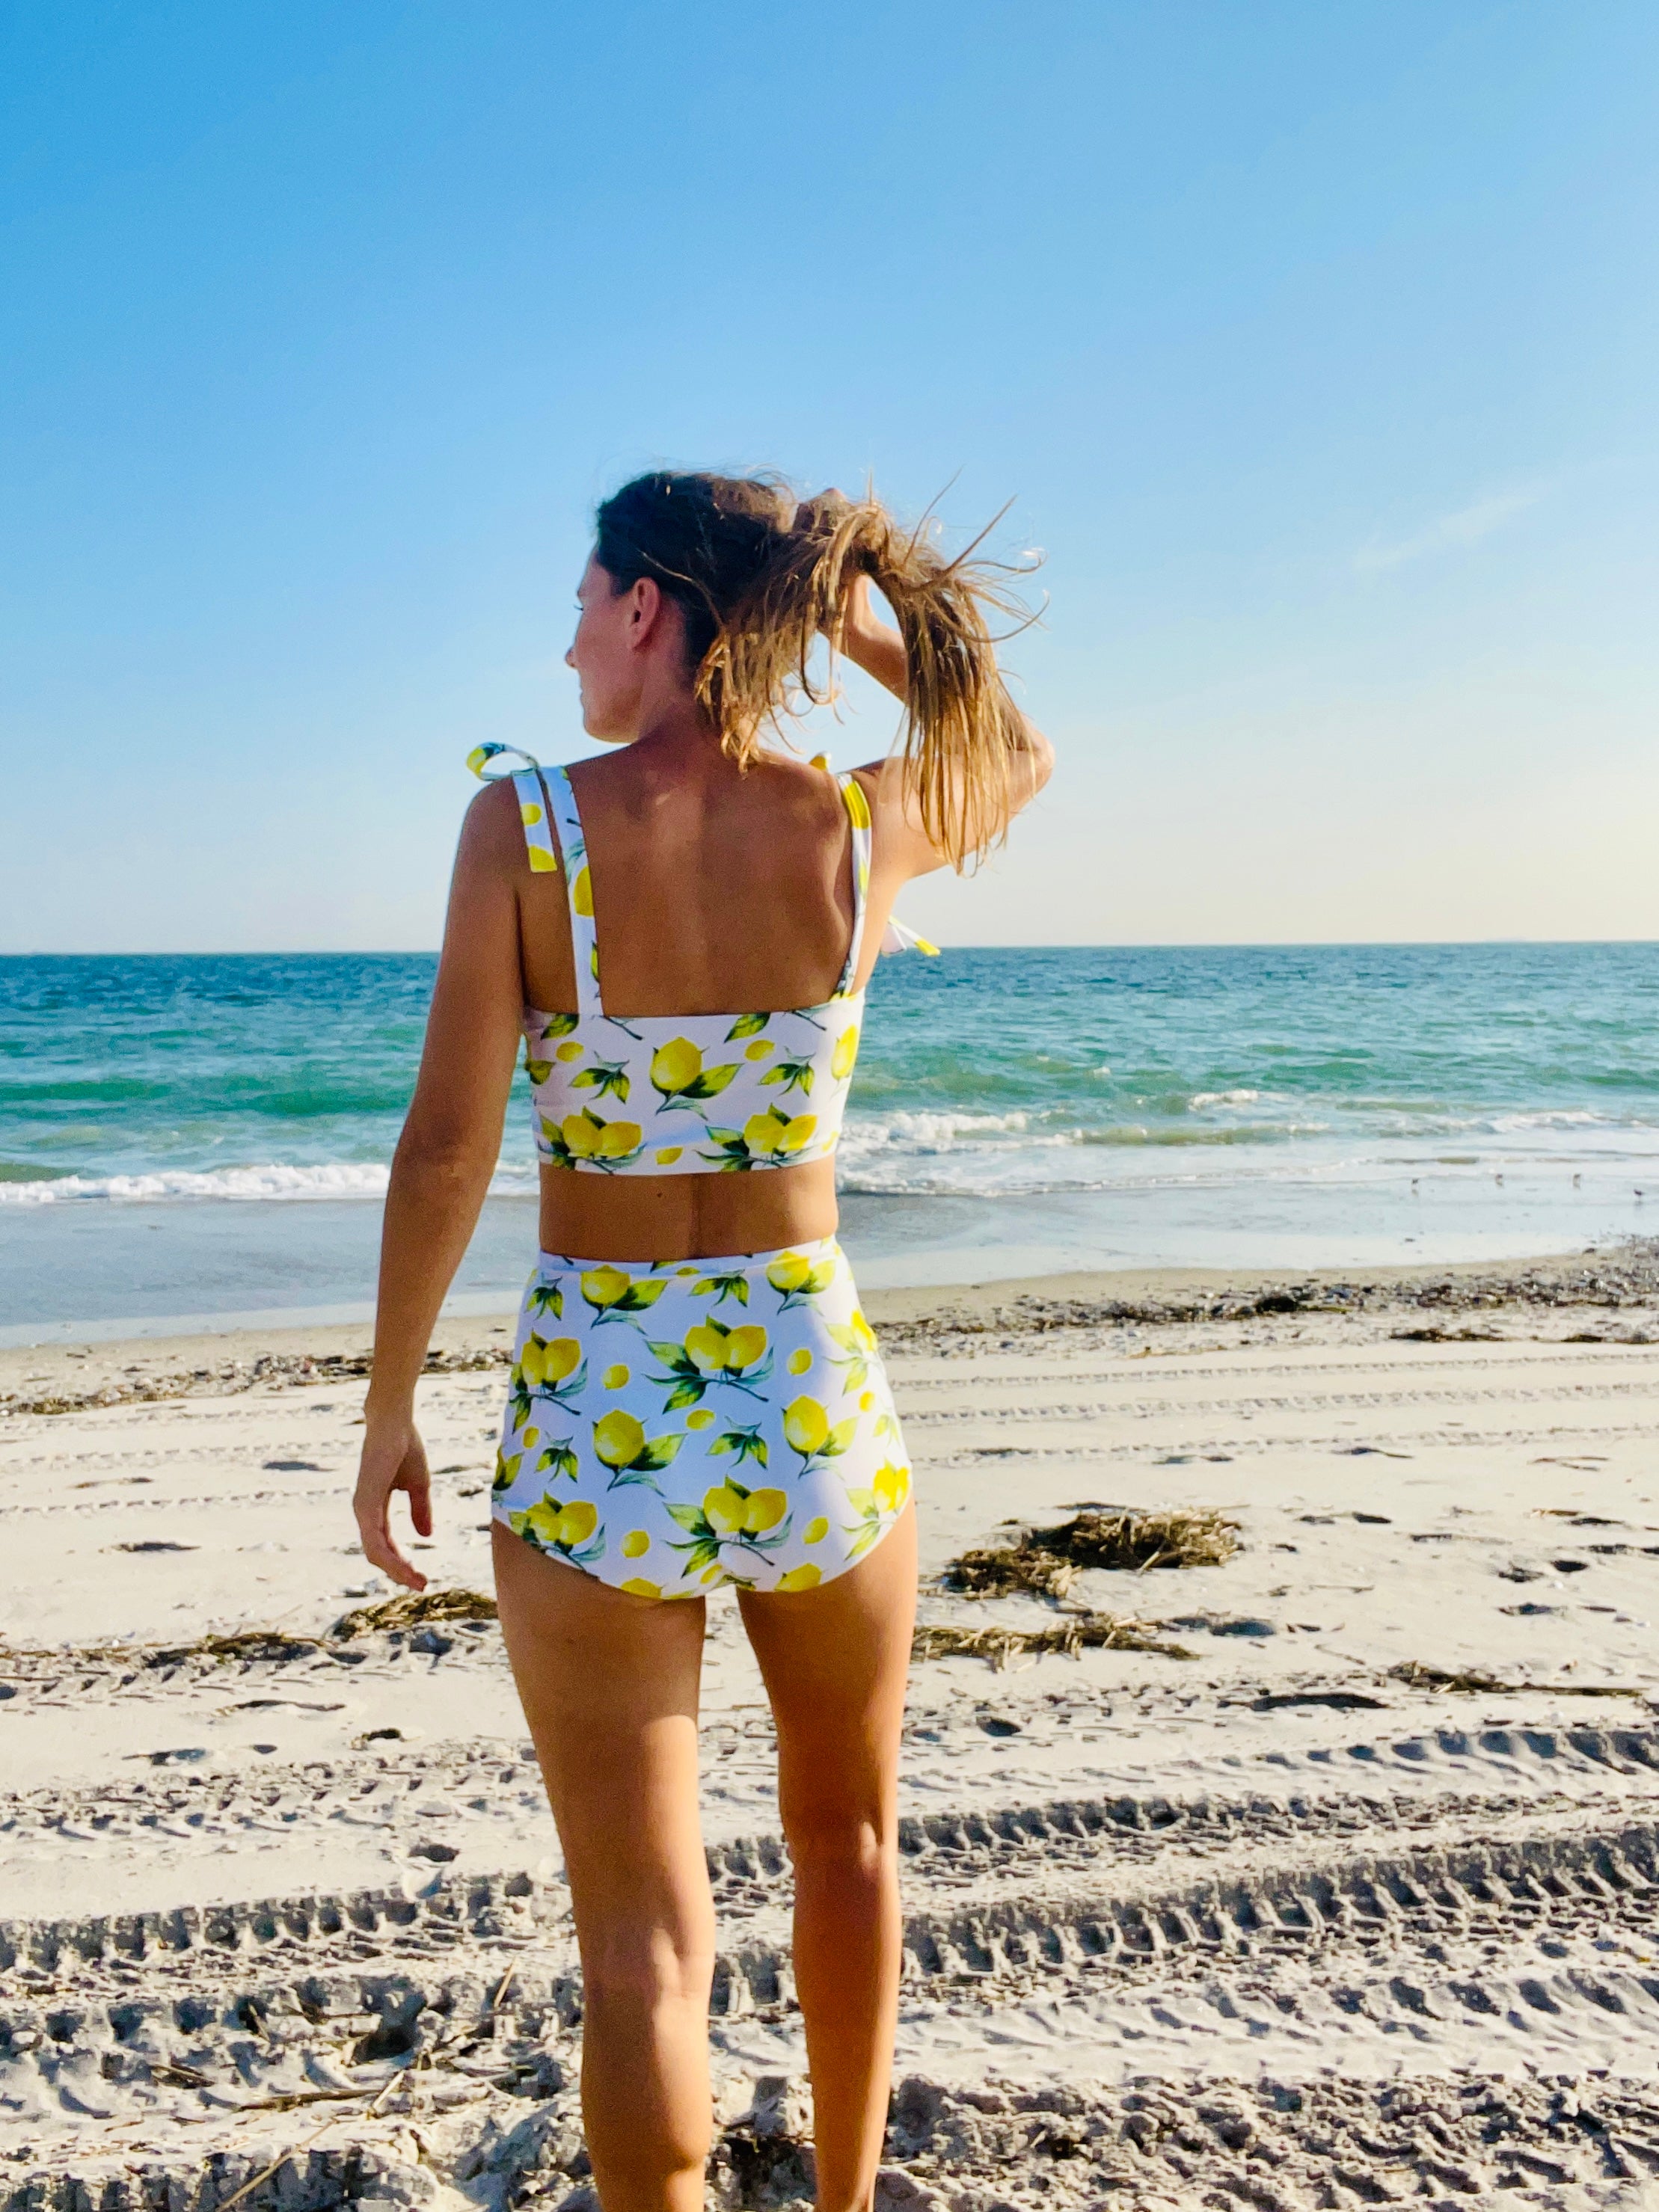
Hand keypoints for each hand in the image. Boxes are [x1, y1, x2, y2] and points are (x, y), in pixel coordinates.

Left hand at [354, 1409, 433, 1590]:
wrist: (394, 1421)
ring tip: (417, 1581)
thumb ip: (420, 1510)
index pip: (385, 1543)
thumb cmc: (405, 1446)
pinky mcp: (365, 1504)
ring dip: (396, 1570)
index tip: (422, 1577)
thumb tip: (426, 1535)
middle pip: (378, 1554)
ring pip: (375, 1552)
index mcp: (374, 1507)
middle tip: (422, 1584)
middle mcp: (364, 1512)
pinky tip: (404, 1566)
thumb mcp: (418, 1485)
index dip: (403, 1562)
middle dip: (400, 1572)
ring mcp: (362, 1509)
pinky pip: (374, 1540)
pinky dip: (389, 1556)